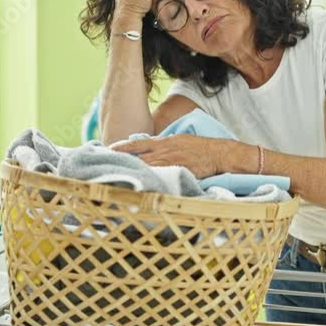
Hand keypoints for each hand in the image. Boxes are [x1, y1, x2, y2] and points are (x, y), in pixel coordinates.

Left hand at [110, 134, 230, 178]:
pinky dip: (149, 181)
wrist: (219, 153)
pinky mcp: (178, 172)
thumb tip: (152, 146)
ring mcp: (170, 162)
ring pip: (146, 168)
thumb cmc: (201, 147)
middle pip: (138, 157)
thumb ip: (165, 144)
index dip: (122, 147)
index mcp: (164, 142)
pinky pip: (160, 177)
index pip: (137, 144)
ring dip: (133, 172)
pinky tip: (139, 185)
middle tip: (106, 166)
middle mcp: (164, 151)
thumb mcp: (180, 140)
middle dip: (123, 162)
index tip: (108, 150)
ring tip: (117, 177)